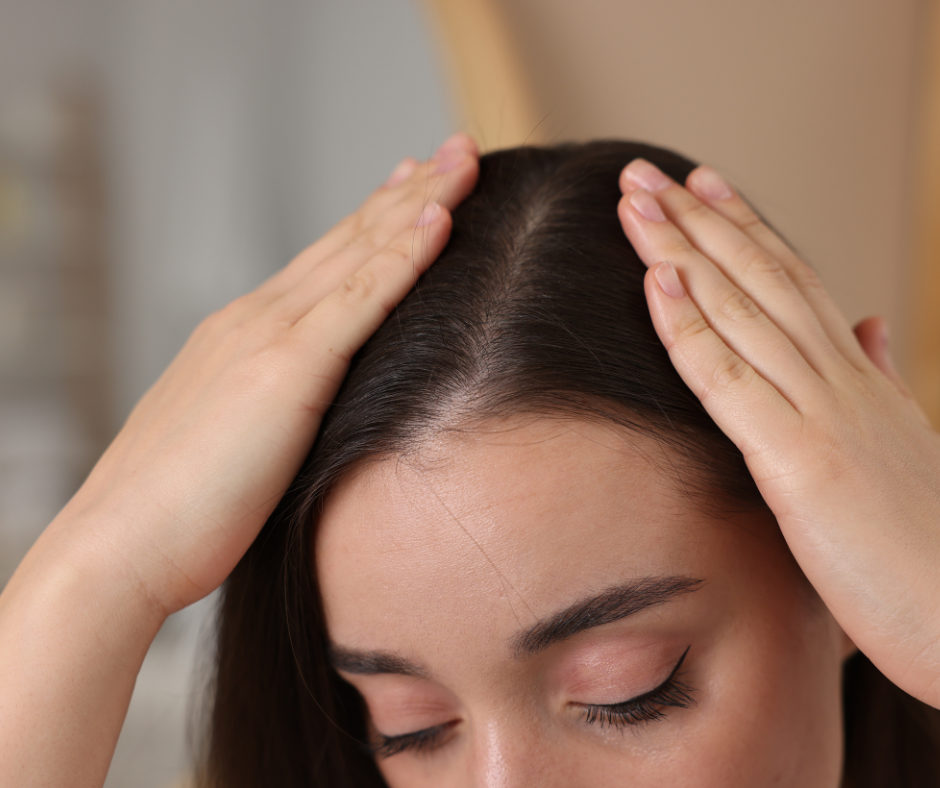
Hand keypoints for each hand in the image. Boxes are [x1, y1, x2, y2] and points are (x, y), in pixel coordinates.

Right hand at [0, 133, 479, 787]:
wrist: (122, 546)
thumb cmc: (179, 511)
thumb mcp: (240, 440)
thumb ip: (278, 410)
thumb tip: (313, 415)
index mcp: (247, 334)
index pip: (327, 264)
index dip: (377, 222)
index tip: (418, 189)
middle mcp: (258, 318)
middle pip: (349, 241)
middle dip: (409, 191)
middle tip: (457, 149)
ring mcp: (271, 337)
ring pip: (360, 254)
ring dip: (418, 203)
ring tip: (464, 159)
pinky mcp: (287, 370)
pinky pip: (360, 302)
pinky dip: (401, 258)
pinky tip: (440, 221)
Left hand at [617, 158, 939, 706]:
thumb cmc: (930, 547)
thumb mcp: (906, 445)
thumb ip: (883, 381)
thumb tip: (870, 326)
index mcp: (857, 380)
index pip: (794, 282)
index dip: (744, 226)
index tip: (703, 182)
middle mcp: (840, 381)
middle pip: (760, 278)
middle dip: (697, 219)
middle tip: (645, 171)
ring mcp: (823, 415)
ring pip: (741, 311)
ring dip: (681, 249)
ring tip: (635, 200)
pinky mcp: (802, 464)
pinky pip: (730, 382)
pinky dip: (690, 328)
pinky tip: (657, 281)